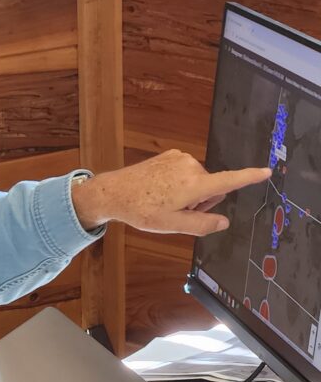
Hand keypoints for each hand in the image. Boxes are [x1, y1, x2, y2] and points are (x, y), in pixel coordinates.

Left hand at [71, 150, 271, 235]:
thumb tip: (223, 222)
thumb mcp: (173, 226)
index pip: (229, 180)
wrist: (115, 192)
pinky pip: (186, 172)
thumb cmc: (142, 210)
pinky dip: (180, 183)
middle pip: (213, 186)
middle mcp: (191, 166)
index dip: (249, 177)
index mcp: (194, 185)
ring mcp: (180, 159)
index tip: (266, 171)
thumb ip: (201, 225)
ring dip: (190, 193)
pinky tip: (160, 191)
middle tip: (178, 211)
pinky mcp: (171, 155)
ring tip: (165, 201)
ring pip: (199, 180)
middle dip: (202, 201)